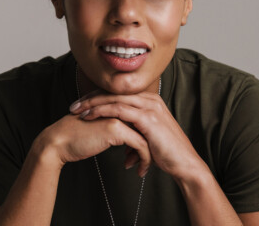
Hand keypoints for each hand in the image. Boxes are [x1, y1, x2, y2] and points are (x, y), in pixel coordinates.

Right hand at [34, 109, 151, 176]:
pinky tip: (137, 169)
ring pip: (146, 136)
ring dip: (148, 154)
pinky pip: (140, 145)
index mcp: (116, 105)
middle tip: (150, 161)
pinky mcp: (116, 129)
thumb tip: (131, 138)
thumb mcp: (101, 127)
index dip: (146, 137)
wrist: (59, 141)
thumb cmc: (77, 137)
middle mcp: (120, 107)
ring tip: (144, 167)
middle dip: (151, 145)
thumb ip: (116, 126)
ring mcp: (119, 116)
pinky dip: (143, 158)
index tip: (146, 153)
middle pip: (146, 126)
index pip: (140, 120)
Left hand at [69, 92, 203, 178]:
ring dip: (92, 104)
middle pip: (114, 93)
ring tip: (76, 111)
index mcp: (148, 101)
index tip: (81, 105)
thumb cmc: (167, 153)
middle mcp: (149, 99)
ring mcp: (149, 107)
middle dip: (91, 98)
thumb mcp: (147, 140)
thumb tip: (124, 151)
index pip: (118, 94)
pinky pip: (119, 110)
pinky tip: (90, 117)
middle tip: (73, 106)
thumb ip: (135, 138)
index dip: (98, 98)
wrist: (185, 164)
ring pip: (114, 99)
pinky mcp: (148, 117)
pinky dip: (102, 112)